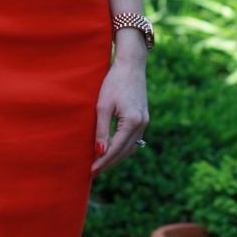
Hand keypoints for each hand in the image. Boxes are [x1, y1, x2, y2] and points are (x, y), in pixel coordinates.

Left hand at [91, 45, 148, 176]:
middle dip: (110, 162)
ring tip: (102, 163)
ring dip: (117, 157)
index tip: (91, 170)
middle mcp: (142, 124)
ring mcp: (145, 121)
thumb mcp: (102, 105)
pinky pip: (134, 139)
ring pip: (131, 147)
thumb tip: (100, 152)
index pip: (115, 149)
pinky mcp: (143, 117)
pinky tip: (113, 149)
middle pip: (125, 151)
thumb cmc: (113, 82)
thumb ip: (101, 130)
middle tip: (94, 171)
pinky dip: (123, 147)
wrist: (130, 65)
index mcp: (132, 122)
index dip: (103, 161)